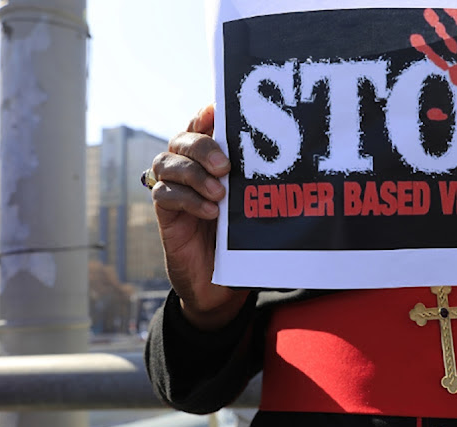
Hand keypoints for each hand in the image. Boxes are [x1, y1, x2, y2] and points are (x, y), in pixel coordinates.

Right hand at [151, 104, 248, 329]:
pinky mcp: (166, 215)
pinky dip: (187, 199)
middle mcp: (188, 170)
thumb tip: (291, 159)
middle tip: (226, 165)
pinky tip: (210, 212)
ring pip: (167, 163)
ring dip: (194, 173)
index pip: (201, 126)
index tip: (217, 111)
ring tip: (220, 193)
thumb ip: (256, 182)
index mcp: (209, 161)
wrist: (222, 285)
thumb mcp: (253, 206)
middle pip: (181, 140)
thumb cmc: (242, 240)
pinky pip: (165, 195)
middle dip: (203, 146)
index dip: (205, 115)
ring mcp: (174, 190)